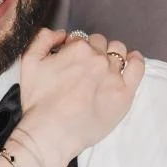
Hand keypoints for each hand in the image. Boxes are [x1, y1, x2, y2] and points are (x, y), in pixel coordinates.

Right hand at [16, 28, 144, 166]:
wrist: (51, 133)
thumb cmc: (38, 101)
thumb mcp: (28, 63)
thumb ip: (43, 39)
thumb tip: (62, 33)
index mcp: (77, 48)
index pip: (81, 38)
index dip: (74, 49)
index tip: (71, 61)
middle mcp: (98, 58)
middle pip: (101, 43)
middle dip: (92, 51)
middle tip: (84, 69)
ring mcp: (114, 75)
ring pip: (119, 52)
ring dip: (111, 55)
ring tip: (102, 70)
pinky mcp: (124, 93)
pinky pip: (138, 67)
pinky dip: (135, 60)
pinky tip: (129, 63)